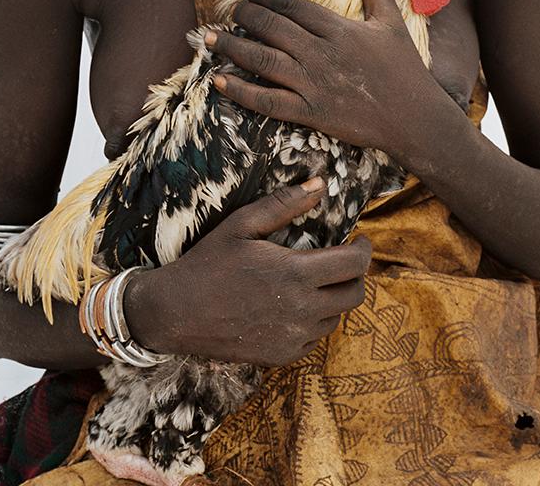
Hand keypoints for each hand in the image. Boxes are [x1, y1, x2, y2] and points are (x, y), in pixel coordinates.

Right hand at [125, 180, 372, 366]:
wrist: (174, 313)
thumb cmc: (208, 262)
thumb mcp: (242, 224)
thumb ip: (284, 204)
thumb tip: (321, 184)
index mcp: (295, 274)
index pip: (355, 264)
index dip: (364, 249)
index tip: (359, 239)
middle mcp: (301, 310)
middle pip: (355, 295)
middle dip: (356, 274)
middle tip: (344, 259)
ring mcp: (292, 338)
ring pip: (336, 318)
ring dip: (335, 298)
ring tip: (316, 280)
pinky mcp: (281, 357)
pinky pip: (314, 339)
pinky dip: (315, 321)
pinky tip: (295, 305)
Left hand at [206, 0, 437, 160]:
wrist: (415, 119)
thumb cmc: (404, 68)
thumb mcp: (391, 22)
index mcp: (339, 29)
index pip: (293, 6)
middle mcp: (322, 54)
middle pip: (273, 29)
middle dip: (244, 17)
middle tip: (228, 10)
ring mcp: (315, 85)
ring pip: (264, 61)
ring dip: (232, 47)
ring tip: (208, 38)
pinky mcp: (311, 114)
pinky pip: (268, 101)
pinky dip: (241, 91)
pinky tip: (219, 80)